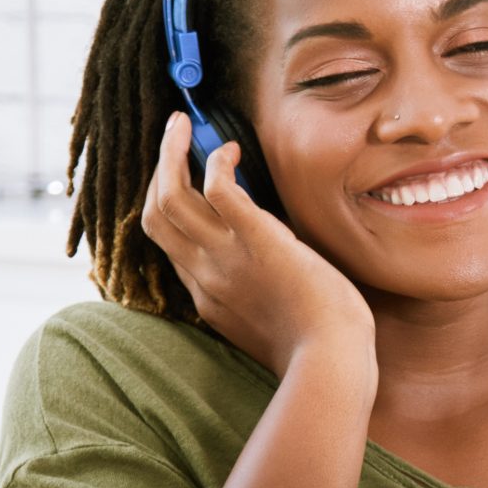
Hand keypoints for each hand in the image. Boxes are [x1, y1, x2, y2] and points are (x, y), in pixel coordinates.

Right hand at [142, 111, 373, 377]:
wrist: (332, 362)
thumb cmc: (318, 347)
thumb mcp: (268, 322)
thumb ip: (254, 293)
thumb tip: (269, 261)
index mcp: (207, 296)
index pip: (168, 243)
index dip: (168, 203)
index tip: (182, 177)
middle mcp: (204, 275)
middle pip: (155, 214)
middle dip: (158, 168)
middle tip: (173, 134)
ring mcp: (225, 258)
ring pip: (170, 196)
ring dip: (172, 153)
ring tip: (183, 124)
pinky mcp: (256, 240)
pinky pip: (217, 190)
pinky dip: (217, 163)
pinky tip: (232, 151)